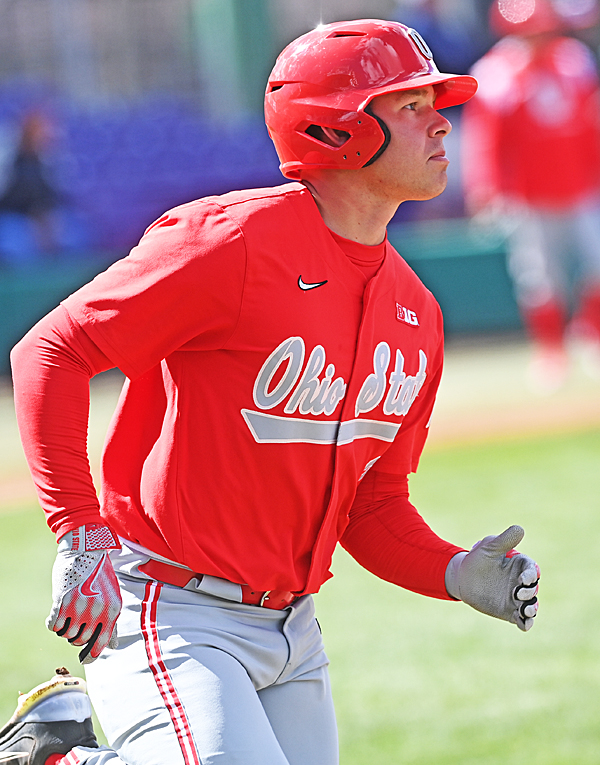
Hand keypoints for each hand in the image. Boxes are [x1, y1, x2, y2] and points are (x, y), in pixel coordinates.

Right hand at [47, 523, 121, 663]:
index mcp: (112, 611)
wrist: (86, 551)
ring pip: (66, 634)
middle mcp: (96, 611)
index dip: (91, 656)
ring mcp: (79, 607)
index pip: (100, 645)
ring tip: (69, 616)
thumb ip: (112, 623)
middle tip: (76, 624)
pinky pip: (54, 626)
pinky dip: (54, 623)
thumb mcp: (113, 597)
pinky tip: (58, 613)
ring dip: (65, 629)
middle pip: (80, 640)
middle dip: (76, 636)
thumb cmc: (101, 575)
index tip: (85, 659)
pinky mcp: (62, 601)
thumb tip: (112, 646)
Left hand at [445, 525, 539, 630]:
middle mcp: (521, 582)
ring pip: (531, 605)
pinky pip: (522, 619)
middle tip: (518, 593)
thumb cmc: (477, 559)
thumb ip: (504, 541)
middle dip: (529, 592)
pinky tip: (524, 625)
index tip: (523, 578)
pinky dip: (526, 623)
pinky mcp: (511, 611)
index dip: (530, 574)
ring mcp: (517, 598)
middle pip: (533, 588)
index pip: (531, 569)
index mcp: (519, 565)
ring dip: (532, 609)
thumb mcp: (490, 548)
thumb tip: (520, 528)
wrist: (463, 579)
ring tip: (526, 611)